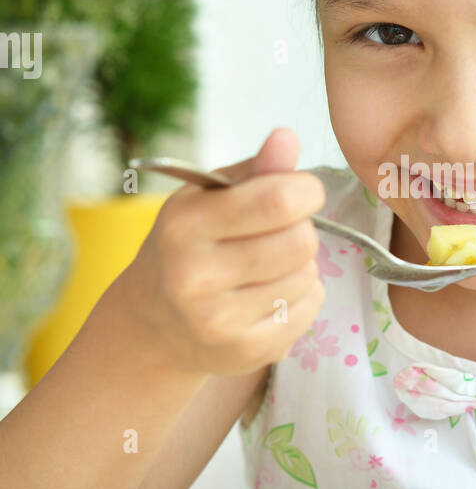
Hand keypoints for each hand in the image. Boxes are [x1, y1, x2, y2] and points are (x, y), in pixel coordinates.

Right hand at [122, 128, 326, 374]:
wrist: (154, 323)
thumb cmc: (189, 245)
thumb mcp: (208, 199)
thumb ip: (255, 169)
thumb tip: (288, 136)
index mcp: (185, 225)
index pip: (278, 201)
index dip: (305, 191)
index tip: (300, 193)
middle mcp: (195, 275)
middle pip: (300, 242)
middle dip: (301, 231)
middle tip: (278, 234)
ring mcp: (219, 320)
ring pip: (307, 276)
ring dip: (299, 267)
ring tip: (267, 267)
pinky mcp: (244, 351)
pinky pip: (308, 310)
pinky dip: (301, 298)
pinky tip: (269, 296)